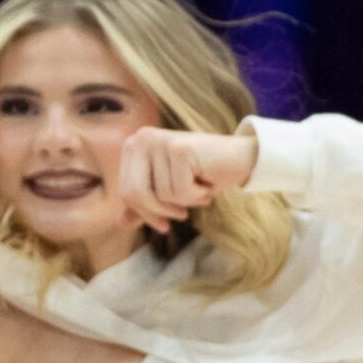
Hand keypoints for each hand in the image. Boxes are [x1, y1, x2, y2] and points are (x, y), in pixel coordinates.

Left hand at [117, 127, 258, 235]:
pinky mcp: (179, 149)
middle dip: (160, 211)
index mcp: (133, 145)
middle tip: (182, 214)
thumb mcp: (168, 190)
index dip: (144, 213)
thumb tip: (120, 223)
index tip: (163, 224)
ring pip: (161, 195)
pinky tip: (208, 184)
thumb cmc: (204, 174)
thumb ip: (143, 204)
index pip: (125, 191)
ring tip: (201, 189)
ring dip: (186, 201)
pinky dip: (198, 196)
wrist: (242, 159)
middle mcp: (142, 138)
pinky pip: (180, 191)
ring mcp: (160, 141)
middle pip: (135, 194)